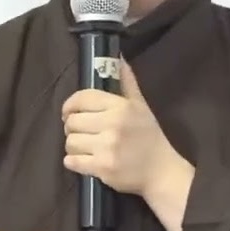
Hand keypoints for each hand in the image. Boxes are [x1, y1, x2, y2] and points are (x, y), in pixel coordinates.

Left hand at [61, 60, 172, 196]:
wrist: (161, 171)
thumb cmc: (150, 137)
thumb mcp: (141, 106)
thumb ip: (128, 83)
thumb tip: (120, 58)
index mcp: (121, 106)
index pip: (82, 98)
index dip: (69, 105)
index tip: (68, 112)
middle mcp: (113, 124)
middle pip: (72, 121)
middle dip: (71, 127)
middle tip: (80, 132)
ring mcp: (107, 147)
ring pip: (70, 142)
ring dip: (73, 146)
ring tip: (84, 147)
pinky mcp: (102, 168)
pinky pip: (72, 161)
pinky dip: (73, 162)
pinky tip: (82, 160)